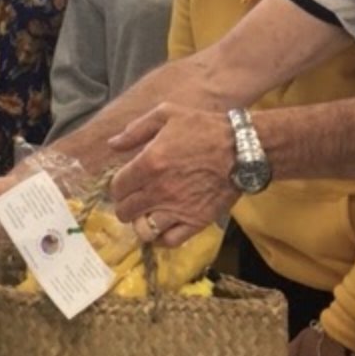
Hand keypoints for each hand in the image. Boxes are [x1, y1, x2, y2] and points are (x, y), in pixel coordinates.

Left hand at [107, 103, 238, 246]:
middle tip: (136, 198)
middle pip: (125, 211)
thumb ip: (136, 130)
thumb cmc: (204, 127)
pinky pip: (168, 241)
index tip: (126, 183)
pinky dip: (161, 237)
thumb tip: (112, 144)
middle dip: (126, 205)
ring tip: (148, 214)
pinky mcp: (196, 221)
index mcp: (148, 163)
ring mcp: (177, 209)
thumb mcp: (167, 115)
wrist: (242, 149)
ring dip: (141, 223)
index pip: (117, 188)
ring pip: (143, 229)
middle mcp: (159, 190)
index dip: (119, 186)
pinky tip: (162, 226)